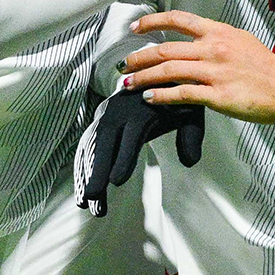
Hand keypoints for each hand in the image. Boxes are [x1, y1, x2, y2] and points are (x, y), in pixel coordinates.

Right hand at [78, 87, 204, 215]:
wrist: (155, 71)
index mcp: (141, 111)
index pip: (130, 137)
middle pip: (104, 143)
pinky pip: (89, 148)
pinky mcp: (100, 124)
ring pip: (93, 148)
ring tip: (86, 203)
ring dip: (88, 175)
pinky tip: (83, 193)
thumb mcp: (189, 111)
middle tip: (92, 198)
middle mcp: (119, 113)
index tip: (116, 181)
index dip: (123, 158)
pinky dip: (84, 169)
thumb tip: (190, 161)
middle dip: (97, 171)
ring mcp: (106, 118)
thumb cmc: (174, 97)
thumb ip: (191, 135)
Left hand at [121, 9, 274, 149]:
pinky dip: (161, 96)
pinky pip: (181, 94)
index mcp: (219, 32)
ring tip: (129, 83)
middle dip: (139, 57)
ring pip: (168, 70)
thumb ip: (217, 39)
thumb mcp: (242, 41)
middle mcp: (213, 48)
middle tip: (125, 64)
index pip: (178, 20)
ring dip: (144, 77)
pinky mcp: (216, 95)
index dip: (152, 22)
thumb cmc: (267, 68)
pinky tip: (151, 98)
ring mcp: (214, 72)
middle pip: (165, 49)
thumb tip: (197, 41)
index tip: (136, 27)